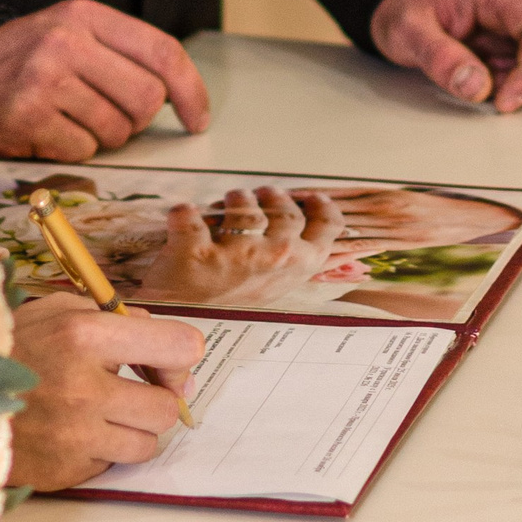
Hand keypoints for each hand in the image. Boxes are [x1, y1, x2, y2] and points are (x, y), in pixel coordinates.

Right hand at [0, 0, 209, 161]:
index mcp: (80, 14)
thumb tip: (172, 89)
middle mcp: (66, 41)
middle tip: (105, 118)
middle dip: (136, 120)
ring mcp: (46, 78)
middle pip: (147, 98)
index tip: (197, 115)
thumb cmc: (6, 65)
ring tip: (64, 120)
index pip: (162, 49)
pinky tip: (43, 132)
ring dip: (99, 137)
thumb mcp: (59, 35)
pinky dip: (70, 150)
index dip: (190, 88)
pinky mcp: (28, 115)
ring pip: (117, 130)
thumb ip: (112, 51)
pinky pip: (83, 150)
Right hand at [6, 290, 204, 490]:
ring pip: (146, 444)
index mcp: (83, 336)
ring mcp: (74, 436)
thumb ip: (109, 317)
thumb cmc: (6, 348)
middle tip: (129, 392)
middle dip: (155, 400)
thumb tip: (161, 341)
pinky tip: (70, 434)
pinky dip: (98, 451)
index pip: (178, 346)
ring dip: (130, 430)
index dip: (181, 356)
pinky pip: (109, 465)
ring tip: (97, 415)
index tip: (166, 362)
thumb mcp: (52, 312)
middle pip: (167, 408)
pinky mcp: (64, 471)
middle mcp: (84, 388)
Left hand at [135, 183, 341, 307]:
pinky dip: (183, 213)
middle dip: (271, 197)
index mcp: (298, 268)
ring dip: (231, 200)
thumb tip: (338, 252)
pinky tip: (185, 218)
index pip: (328, 226)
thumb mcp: (274, 287)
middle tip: (258, 200)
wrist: (183, 324)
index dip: (319, 206)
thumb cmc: (231, 302)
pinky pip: (189, 215)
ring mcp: (235, 257)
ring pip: (243, 202)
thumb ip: (300, 263)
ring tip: (224, 208)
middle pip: (284, 208)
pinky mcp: (195, 254)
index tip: (309, 198)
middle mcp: (273, 259)